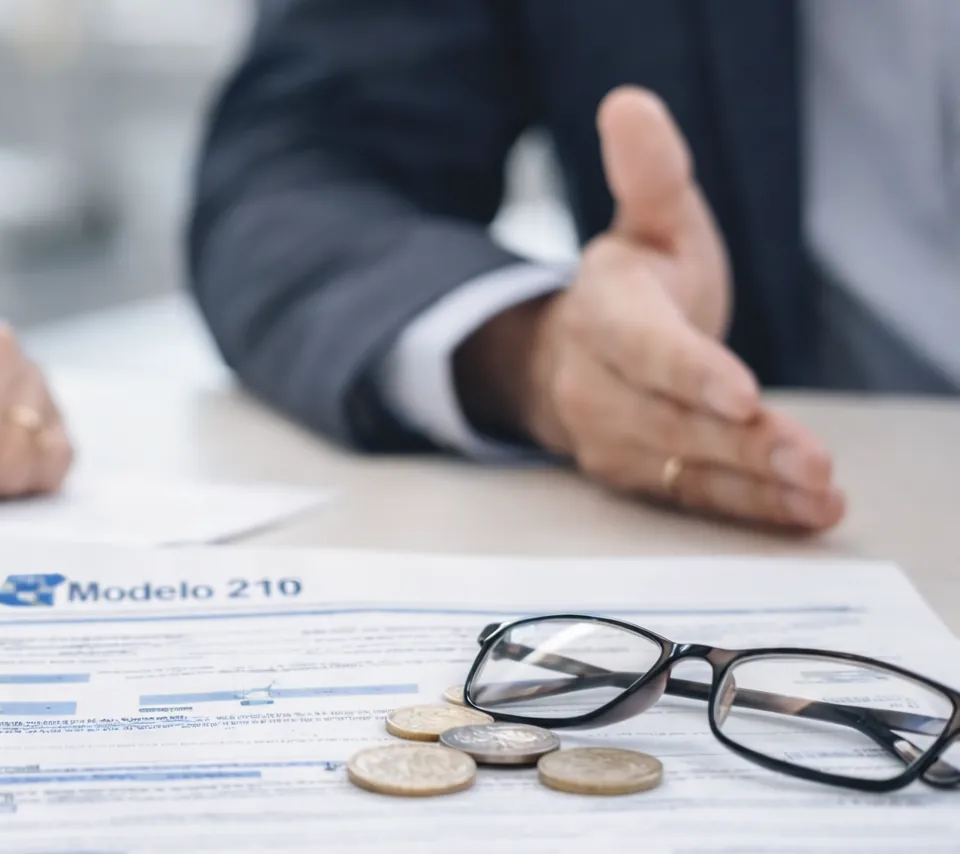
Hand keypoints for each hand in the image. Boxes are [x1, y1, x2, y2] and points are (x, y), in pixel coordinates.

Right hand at [458, 86, 844, 530]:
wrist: (576, 355)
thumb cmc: (634, 285)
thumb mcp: (648, 220)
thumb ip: (649, 173)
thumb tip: (631, 105)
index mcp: (603, 310)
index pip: (642, 345)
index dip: (689, 371)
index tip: (740, 391)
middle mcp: (595, 380)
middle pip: (669, 418)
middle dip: (741, 442)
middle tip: (810, 459)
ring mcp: (611, 435)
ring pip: (682, 465)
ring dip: (753, 484)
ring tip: (818, 494)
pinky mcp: (634, 476)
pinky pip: (691, 498)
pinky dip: (748, 509)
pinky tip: (803, 514)